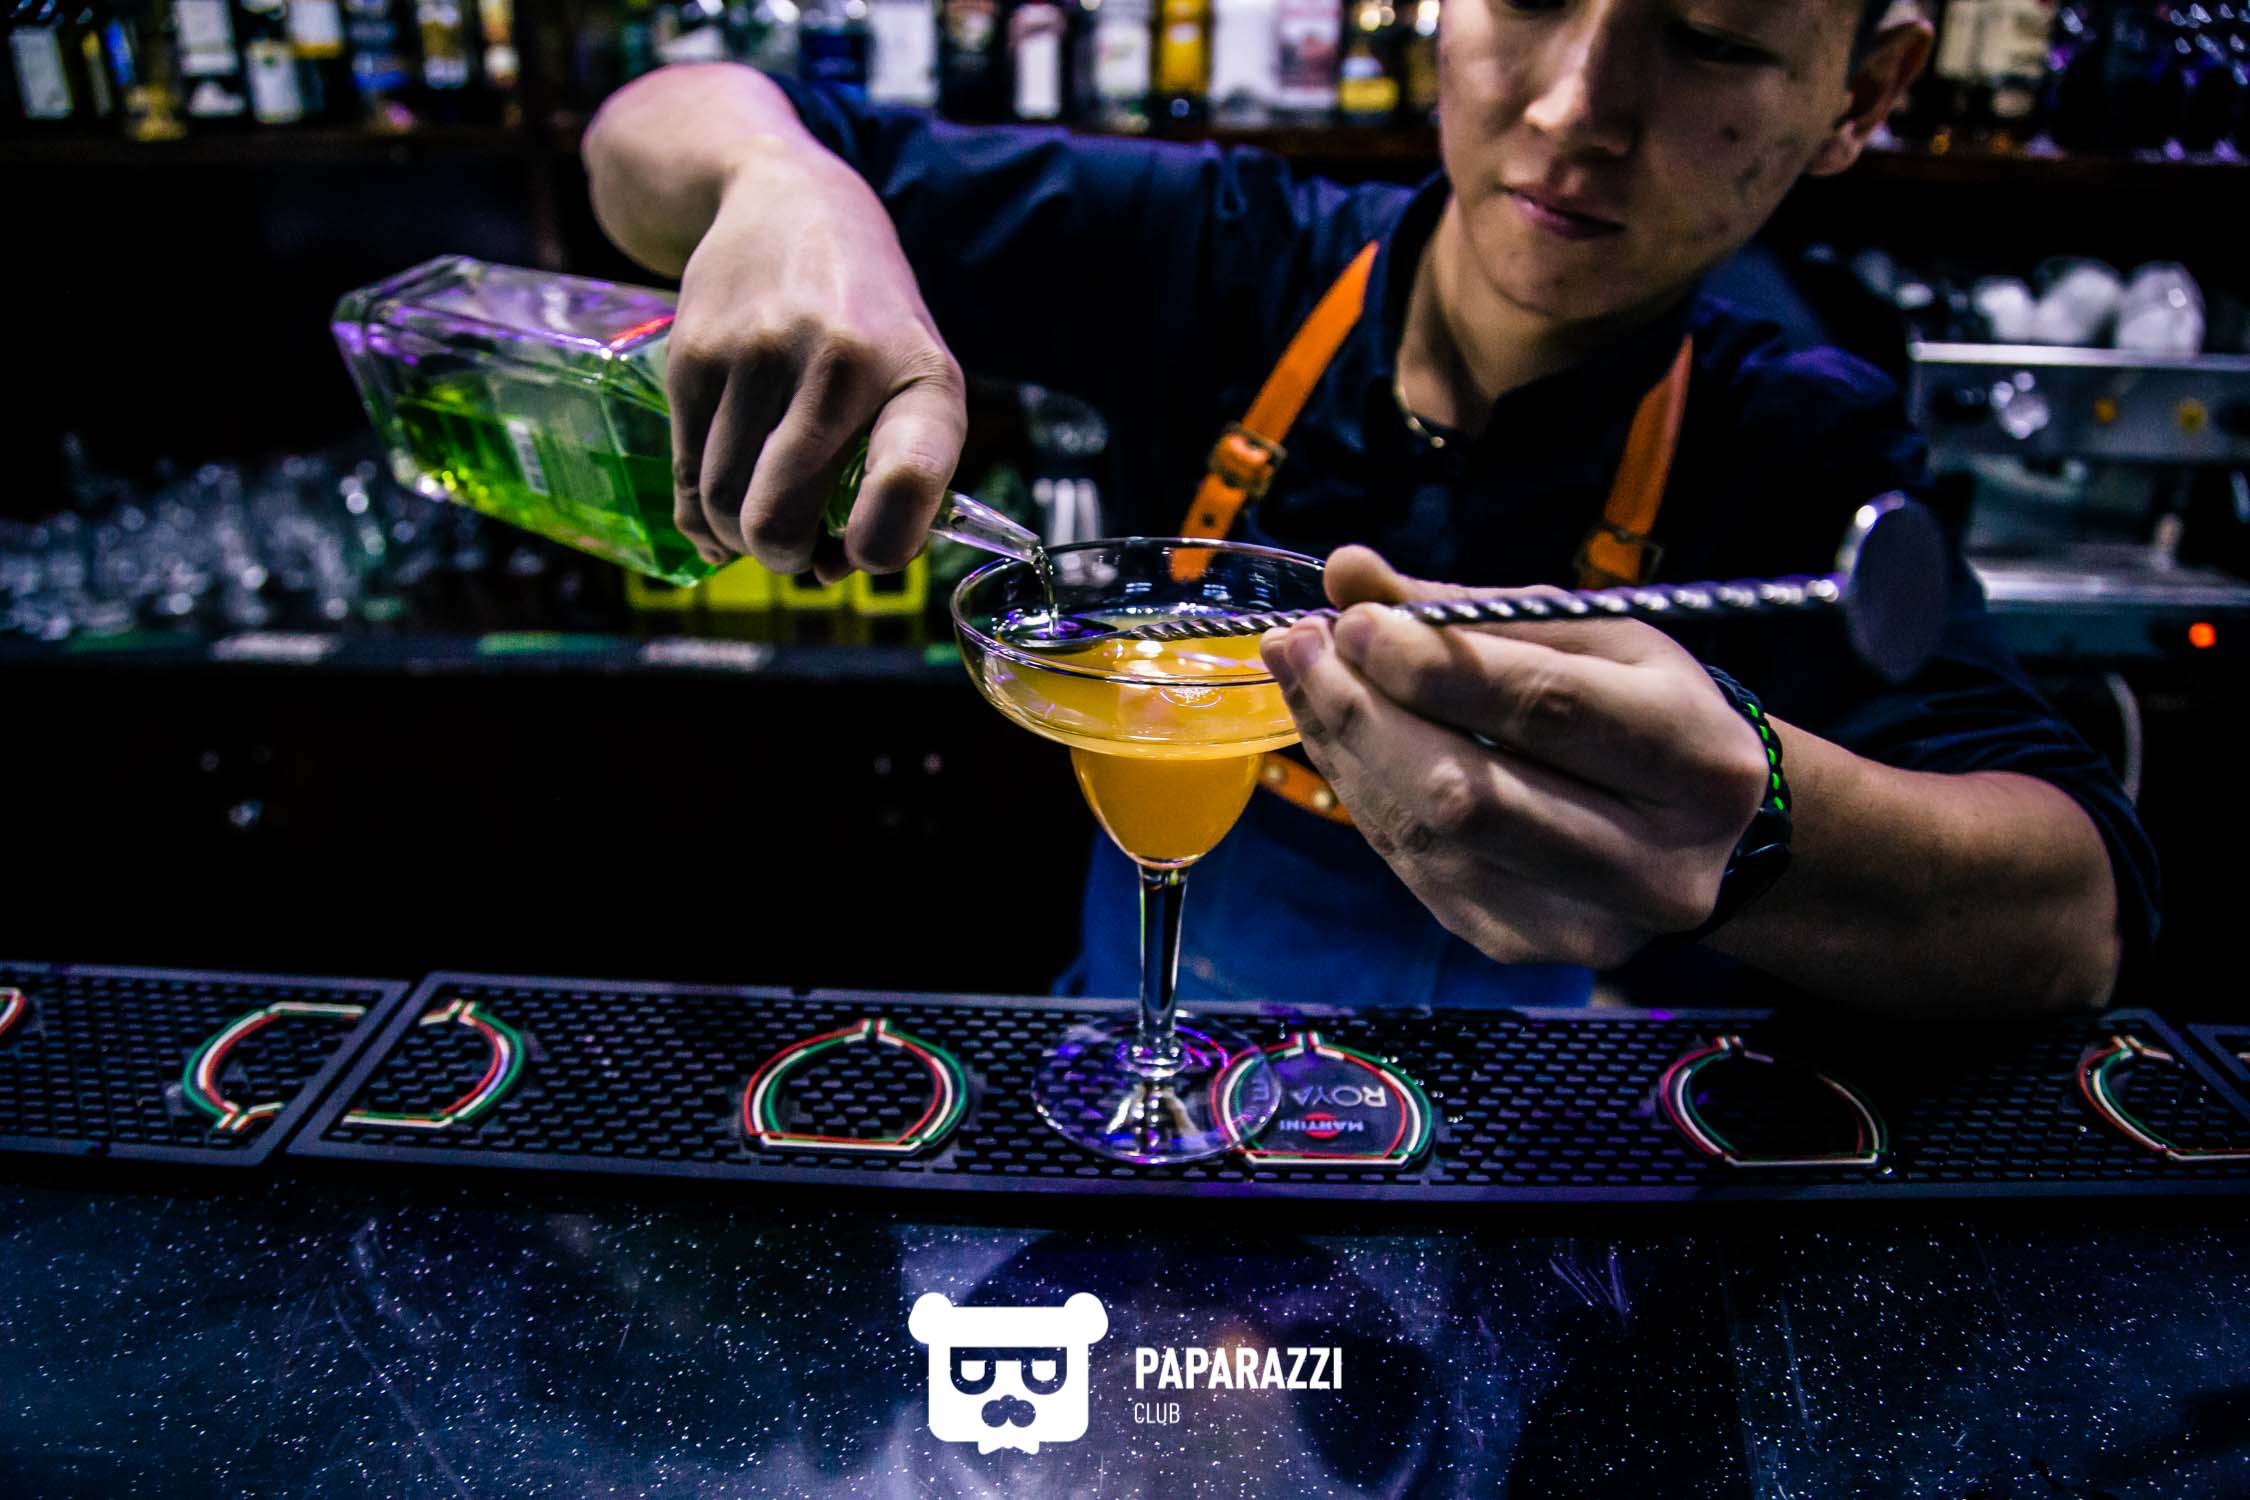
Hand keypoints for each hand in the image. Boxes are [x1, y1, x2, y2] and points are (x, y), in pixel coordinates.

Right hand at [668, 149, 965, 581]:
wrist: (787, 203)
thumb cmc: (870, 322)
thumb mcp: (920, 381)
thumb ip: (897, 483)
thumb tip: (824, 572)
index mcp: (920, 379)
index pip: (909, 476)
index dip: (883, 543)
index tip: (858, 554)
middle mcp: (841, 363)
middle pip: (779, 519)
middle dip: (785, 557)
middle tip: (799, 549)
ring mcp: (758, 355)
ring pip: (722, 506)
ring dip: (740, 536)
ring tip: (764, 514)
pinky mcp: (692, 355)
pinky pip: (685, 478)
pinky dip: (703, 511)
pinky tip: (727, 495)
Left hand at [1257, 546, 1772, 967]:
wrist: (1710, 840)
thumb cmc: (1644, 712)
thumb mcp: (1589, 639)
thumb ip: (1470, 610)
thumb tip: (1346, 572)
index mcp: (1695, 758)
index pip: (1542, 708)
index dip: (1431, 665)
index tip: (1352, 619)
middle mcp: (1652, 863)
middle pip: (1469, 793)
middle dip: (1365, 713)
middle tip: (1298, 646)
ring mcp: (1583, 925)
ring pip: (1426, 838)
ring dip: (1345, 749)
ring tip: (1300, 678)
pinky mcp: (1519, 946)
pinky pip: (1412, 866)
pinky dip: (1361, 792)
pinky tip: (1335, 736)